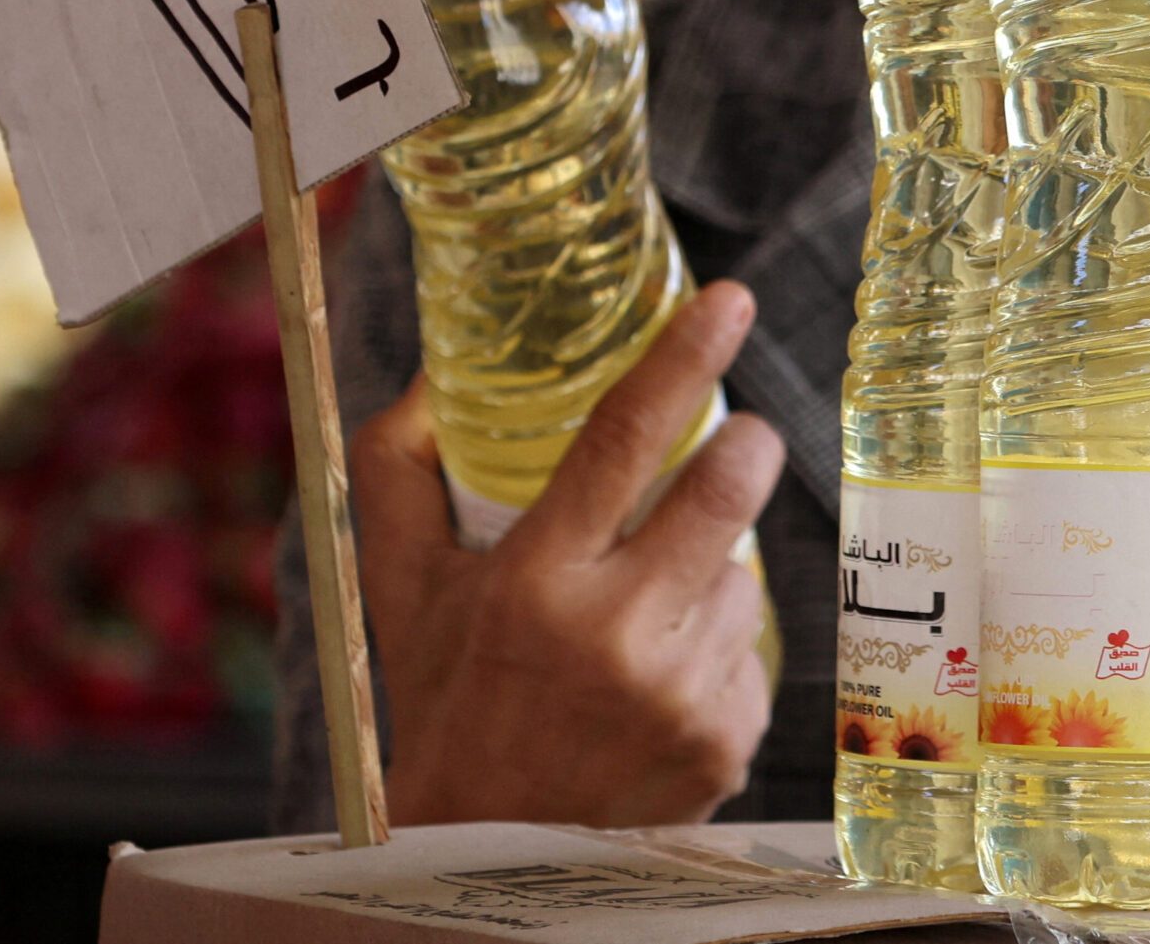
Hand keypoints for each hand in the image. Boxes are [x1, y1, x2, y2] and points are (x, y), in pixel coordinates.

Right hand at [351, 280, 784, 828]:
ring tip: (646, 609)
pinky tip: (661, 677)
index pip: (623, 437)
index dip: (683, 357)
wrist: (483, 850)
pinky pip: (751, 649)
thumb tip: (434, 370)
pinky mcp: (726, 741)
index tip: (729, 300)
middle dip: (746, 446)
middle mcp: (613, 635)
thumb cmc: (443, 694)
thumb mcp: (398, 584)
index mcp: (533, 581)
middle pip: (724, 491)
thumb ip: (400, 467)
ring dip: (711, 570)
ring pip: (741, 573)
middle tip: (739, 436)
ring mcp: (680, 693)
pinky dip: (716, 646)